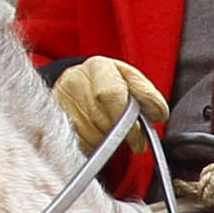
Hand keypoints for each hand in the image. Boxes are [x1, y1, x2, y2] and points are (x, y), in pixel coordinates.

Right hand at [51, 56, 165, 153]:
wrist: (79, 84)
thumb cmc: (109, 82)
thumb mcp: (132, 81)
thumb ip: (148, 95)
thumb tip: (159, 113)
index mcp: (98, 67)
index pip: (111, 96)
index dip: (128, 123)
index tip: (139, 139)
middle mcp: (75, 80)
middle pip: (101, 120)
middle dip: (120, 134)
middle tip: (130, 139)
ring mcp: (60, 100)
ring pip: (90, 135)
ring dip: (106, 141)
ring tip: (111, 131)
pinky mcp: (53, 119)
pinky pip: (78, 143)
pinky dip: (91, 145)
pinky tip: (96, 134)